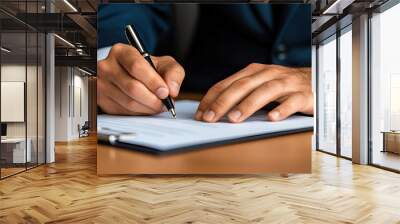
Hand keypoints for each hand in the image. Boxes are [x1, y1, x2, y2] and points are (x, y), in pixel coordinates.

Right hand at [97, 43, 184, 114]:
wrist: (129, 75)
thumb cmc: (147, 69)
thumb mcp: (163, 64)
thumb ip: (173, 73)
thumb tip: (172, 90)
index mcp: (121, 52)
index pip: (136, 67)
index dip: (153, 82)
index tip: (165, 92)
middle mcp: (107, 67)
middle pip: (133, 87)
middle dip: (153, 99)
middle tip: (164, 103)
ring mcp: (102, 84)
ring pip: (129, 102)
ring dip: (148, 108)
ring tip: (158, 106)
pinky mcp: (102, 100)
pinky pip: (124, 111)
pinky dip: (140, 112)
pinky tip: (146, 107)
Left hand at [195, 63, 312, 122]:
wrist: (318, 81)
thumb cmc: (284, 86)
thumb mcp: (260, 85)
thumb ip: (241, 94)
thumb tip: (215, 110)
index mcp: (255, 72)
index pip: (228, 83)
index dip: (212, 98)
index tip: (200, 113)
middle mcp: (269, 74)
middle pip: (243, 86)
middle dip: (224, 102)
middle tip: (210, 118)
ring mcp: (287, 83)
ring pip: (265, 91)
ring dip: (248, 105)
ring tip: (234, 119)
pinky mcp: (304, 94)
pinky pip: (292, 102)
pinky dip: (282, 109)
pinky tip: (271, 119)